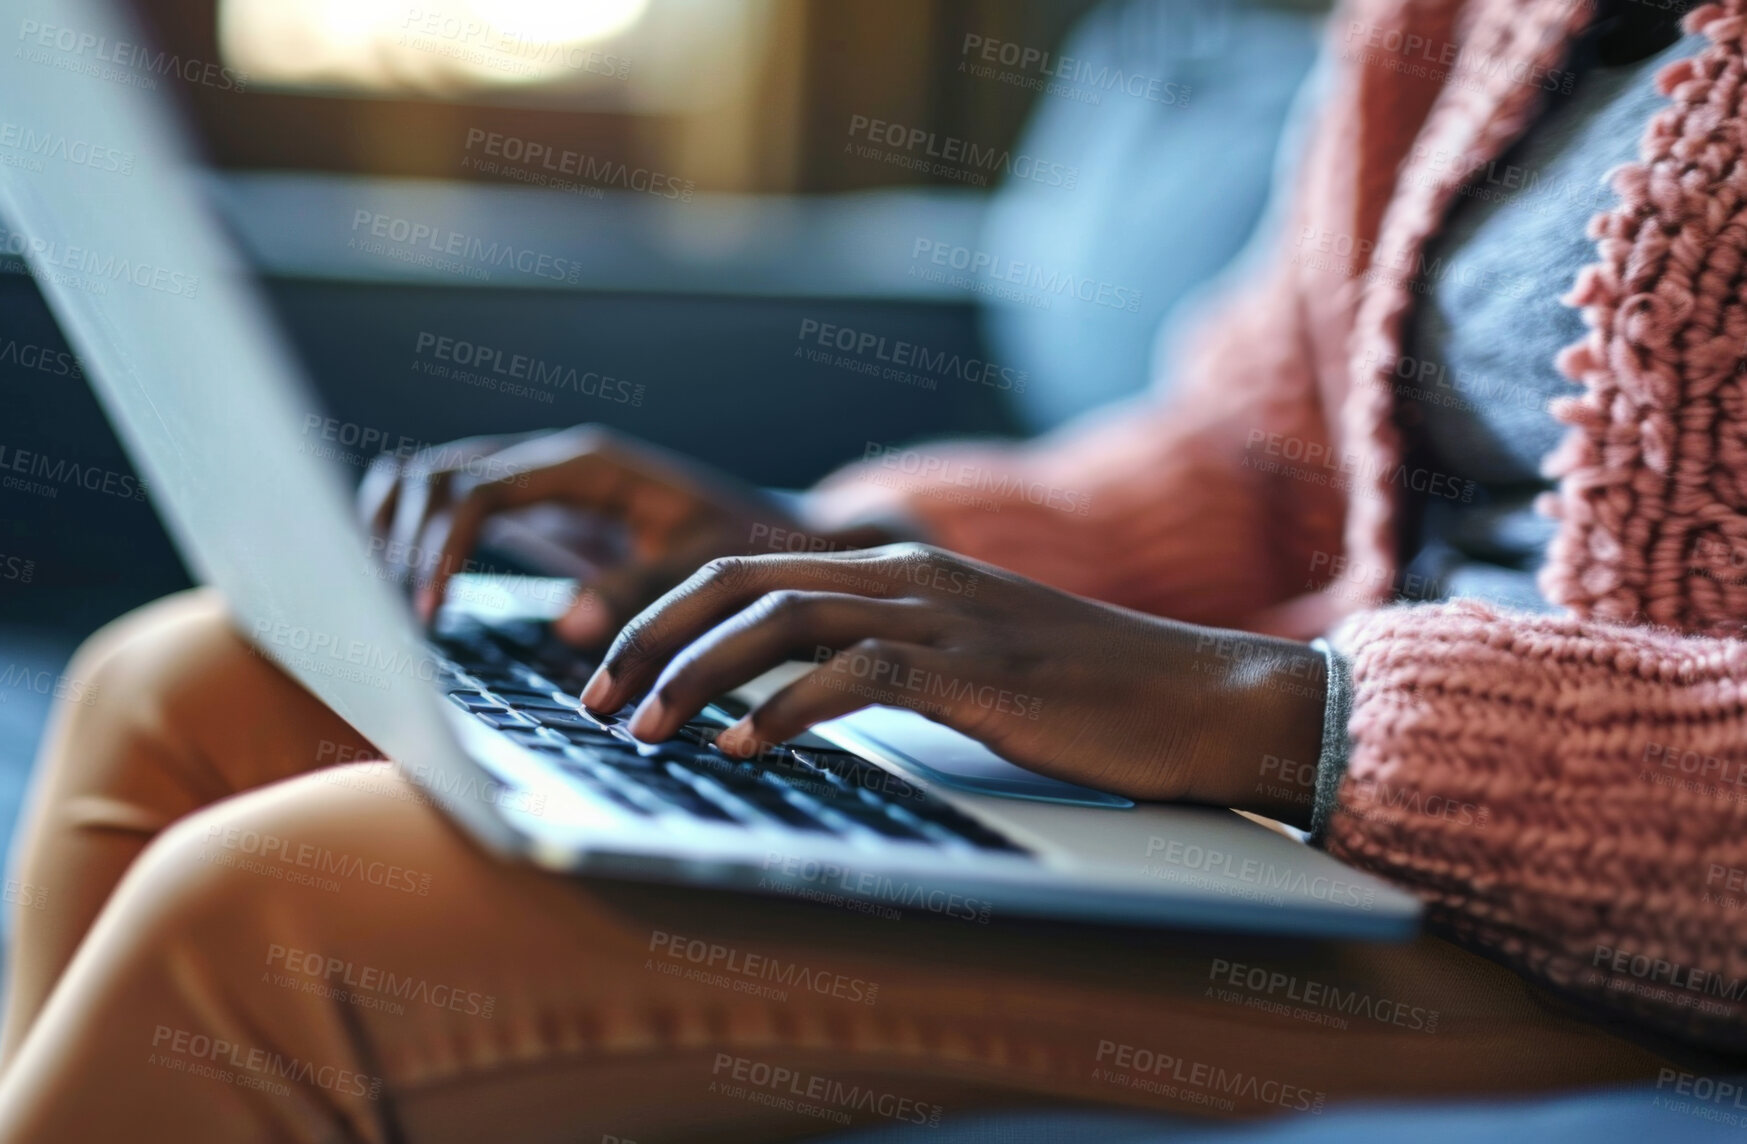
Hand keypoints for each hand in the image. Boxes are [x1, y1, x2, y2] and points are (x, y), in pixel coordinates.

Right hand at [357, 426, 861, 645]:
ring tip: (386, 604)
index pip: (479, 490)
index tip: (427, 614)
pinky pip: (453, 505)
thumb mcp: (708, 569)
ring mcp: (540, 481)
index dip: (440, 549)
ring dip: (395, 533)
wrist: (779, 534)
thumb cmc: (751, 547)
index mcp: (588, 465)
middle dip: (403, 543)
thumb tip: (566, 624)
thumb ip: (641, 591)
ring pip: (429, 480)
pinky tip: (409, 591)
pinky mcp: (537, 510)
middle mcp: (554, 461)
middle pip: (435, 476)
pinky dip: (415, 535)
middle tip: (398, 619)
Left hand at [580, 544, 1325, 821]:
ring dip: (696, 674)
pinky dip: (785, 710)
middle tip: (591, 695)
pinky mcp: (977, 668)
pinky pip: (856, 675)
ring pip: (781, 617)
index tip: (611, 666)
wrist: (1208, 697)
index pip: (749, 564)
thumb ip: (887, 662)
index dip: (664, 610)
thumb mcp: (969, 663)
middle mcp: (908, 572)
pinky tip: (744, 751)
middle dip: (651, 633)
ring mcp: (943, 614)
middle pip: (740, 576)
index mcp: (899, 565)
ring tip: (641, 728)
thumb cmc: (1090, 695)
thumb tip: (795, 703)